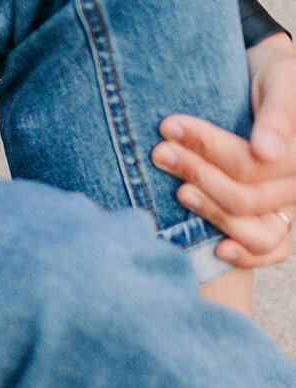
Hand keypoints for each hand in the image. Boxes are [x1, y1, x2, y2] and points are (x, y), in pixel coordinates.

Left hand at [152, 32, 295, 267]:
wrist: (268, 81)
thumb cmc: (274, 76)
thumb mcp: (279, 80)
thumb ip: (278, 114)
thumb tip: (267, 154)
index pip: (252, 164)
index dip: (209, 148)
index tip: (168, 126)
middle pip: (246, 197)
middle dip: (199, 174)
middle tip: (160, 153)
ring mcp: (290, 205)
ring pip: (257, 230)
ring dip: (211, 213)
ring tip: (178, 192)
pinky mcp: (278, 220)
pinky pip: (272, 249)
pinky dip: (246, 255)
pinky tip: (217, 250)